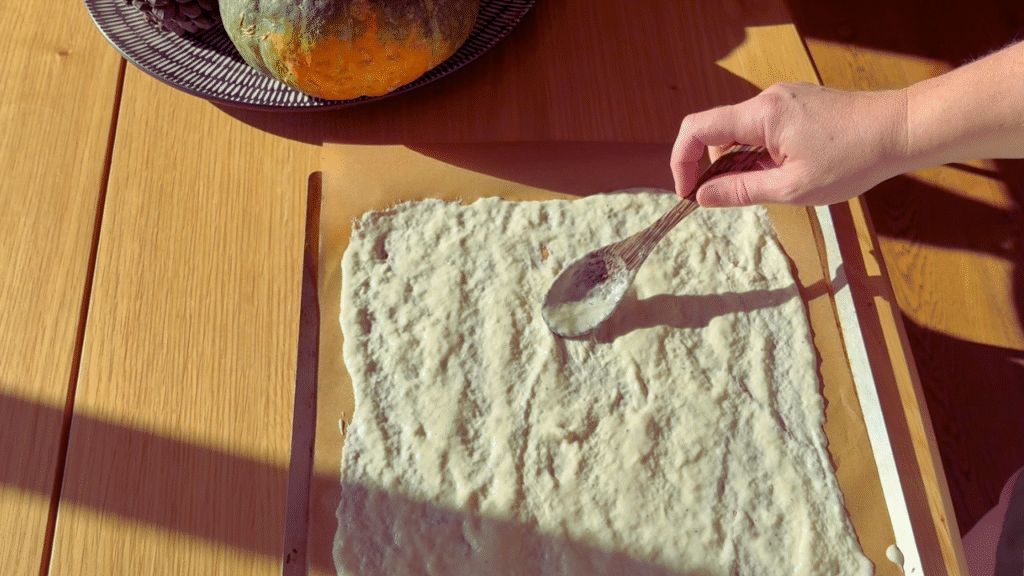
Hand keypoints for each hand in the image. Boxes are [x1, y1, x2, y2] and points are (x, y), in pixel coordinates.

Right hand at [670, 82, 907, 206]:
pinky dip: (760, 153)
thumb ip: (741, 190)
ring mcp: (785, 100)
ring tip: (772, 186)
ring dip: (741, 162)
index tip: (689, 192)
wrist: (903, 130)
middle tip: (731, 197)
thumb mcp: (792, 187)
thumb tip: (704, 196)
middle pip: (718, 131)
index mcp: (762, 114)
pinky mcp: (799, 105)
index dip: (682, 161)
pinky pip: (763, 129)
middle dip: (715, 167)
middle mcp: (768, 99)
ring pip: (742, 132)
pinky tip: (786, 172)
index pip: (697, 129)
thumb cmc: (855, 158)